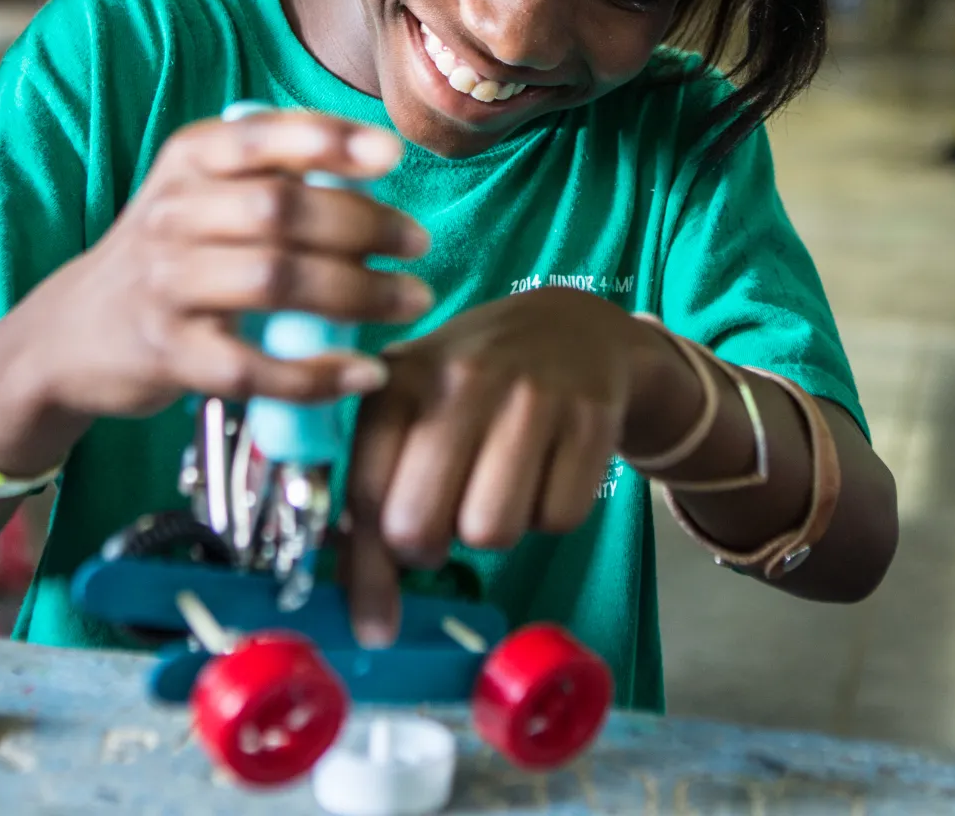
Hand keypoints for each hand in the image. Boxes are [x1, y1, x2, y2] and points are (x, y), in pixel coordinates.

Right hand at [0, 110, 433, 430]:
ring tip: (411, 299)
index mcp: (185, 162)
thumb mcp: (195, 193)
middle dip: (363, 225)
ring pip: (275, 283)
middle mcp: (171, 216)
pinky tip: (363, 372)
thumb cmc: (164, 256)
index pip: (260, 138)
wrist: (71, 333)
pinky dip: (317, 374)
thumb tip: (371, 161)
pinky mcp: (169, 356)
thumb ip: (266, 173)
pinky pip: (253, 367)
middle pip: (281, 211)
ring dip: (357, 292)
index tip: (390, 155)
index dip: (328, 141)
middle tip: (417, 242)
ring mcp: (167, 288)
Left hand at [342, 287, 689, 645]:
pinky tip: (543, 471)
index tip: (374, 624)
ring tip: (496, 486)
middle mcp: (459, 379)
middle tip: (444, 525)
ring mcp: (530, 395)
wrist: (570, 330)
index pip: (364, 497)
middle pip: (420, 527)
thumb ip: (373, 495)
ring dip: (492, 531)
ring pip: (491, 532)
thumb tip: (366, 619)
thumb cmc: (470, 388)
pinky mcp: (590, 417)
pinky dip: (549, 514)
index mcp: (397, 381)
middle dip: (428, 552)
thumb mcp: (409, 414)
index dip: (367, 572)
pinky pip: (558, 520)